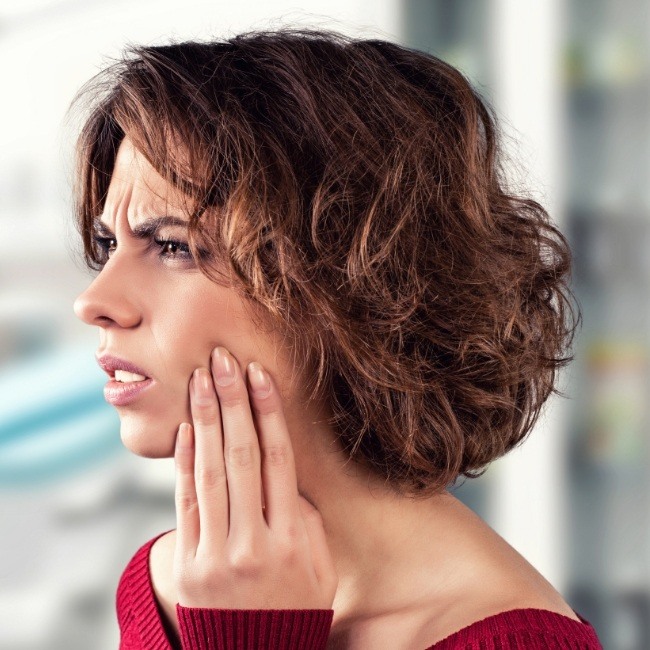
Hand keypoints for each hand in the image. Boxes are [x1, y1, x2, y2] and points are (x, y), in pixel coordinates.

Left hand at [172, 346, 337, 609]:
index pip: (279, 460)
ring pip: (211, 472)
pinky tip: (187, 427)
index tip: (259, 375)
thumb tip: (283, 472)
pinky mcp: (189, 564)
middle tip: (223, 359)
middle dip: (232, 402)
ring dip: (206, 419)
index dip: (268, 413)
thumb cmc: (296, 604)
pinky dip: (185, 461)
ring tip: (202, 379)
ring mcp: (216, 554)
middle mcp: (254, 542)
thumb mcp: (319, 564)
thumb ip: (303, 517)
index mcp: (293, 538)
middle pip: (242, 456)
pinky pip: (186, 502)